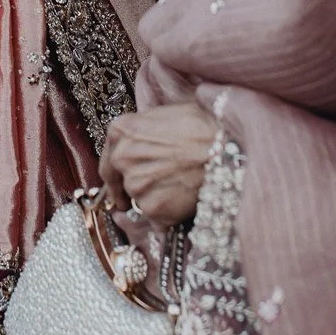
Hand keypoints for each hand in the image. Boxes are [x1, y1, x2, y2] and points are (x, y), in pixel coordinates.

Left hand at [99, 102, 221, 227]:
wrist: (227, 148)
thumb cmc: (204, 126)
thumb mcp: (167, 114)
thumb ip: (145, 131)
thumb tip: (144, 140)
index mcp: (121, 131)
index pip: (108, 162)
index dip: (116, 175)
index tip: (119, 184)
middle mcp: (122, 158)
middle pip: (122, 183)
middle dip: (136, 188)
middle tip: (157, 188)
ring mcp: (136, 186)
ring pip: (140, 201)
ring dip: (156, 201)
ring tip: (181, 188)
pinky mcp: (153, 209)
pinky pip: (157, 219)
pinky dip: (169, 217)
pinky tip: (186, 200)